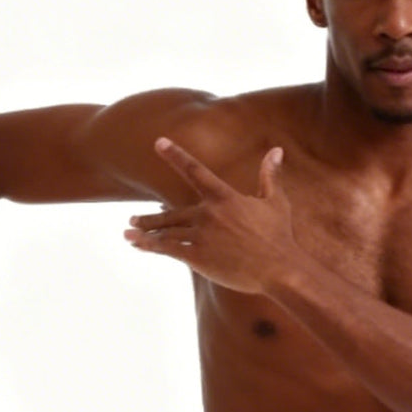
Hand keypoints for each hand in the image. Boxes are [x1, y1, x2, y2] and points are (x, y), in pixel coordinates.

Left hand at [123, 140, 295, 292]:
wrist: (280, 269)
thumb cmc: (279, 236)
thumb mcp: (276, 202)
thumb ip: (269, 175)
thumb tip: (276, 150)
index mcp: (224, 197)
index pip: (194, 170)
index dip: (176, 155)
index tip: (159, 142)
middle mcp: (208, 213)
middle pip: (171, 212)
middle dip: (151, 217)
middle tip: (133, 220)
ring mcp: (201, 235)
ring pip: (166, 231)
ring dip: (146, 232)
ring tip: (130, 233)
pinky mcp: (198, 257)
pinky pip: (168, 249)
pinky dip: (150, 246)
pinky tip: (137, 245)